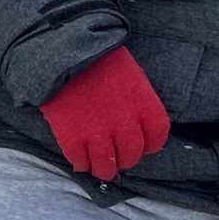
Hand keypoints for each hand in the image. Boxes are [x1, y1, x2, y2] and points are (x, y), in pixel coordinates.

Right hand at [38, 45, 170, 183]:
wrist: (61, 49)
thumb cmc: (96, 55)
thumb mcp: (128, 71)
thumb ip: (135, 98)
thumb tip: (134, 118)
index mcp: (143, 103)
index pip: (157, 135)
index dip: (151, 144)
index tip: (145, 145)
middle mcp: (125, 123)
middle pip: (132, 153)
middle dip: (127, 159)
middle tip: (120, 158)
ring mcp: (98, 132)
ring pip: (107, 165)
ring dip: (105, 170)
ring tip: (101, 169)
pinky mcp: (72, 136)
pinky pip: (80, 160)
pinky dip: (82, 164)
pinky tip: (81, 161)